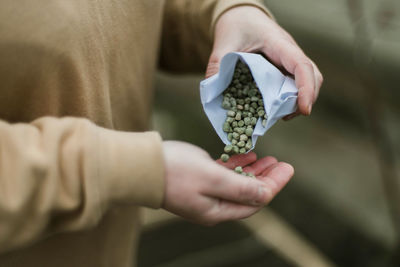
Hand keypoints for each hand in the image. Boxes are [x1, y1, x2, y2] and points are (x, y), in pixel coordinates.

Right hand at [162, 141, 293, 224]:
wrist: (142, 166)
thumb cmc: (175, 171)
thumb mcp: (212, 178)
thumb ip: (240, 188)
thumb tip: (266, 195)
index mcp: (217, 210)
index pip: (255, 201)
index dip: (274, 185)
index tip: (288, 168)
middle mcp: (213, 206)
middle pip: (248, 194)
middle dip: (267, 179)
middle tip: (281, 163)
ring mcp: (204, 194)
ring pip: (237, 184)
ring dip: (253, 171)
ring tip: (268, 158)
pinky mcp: (197, 182)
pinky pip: (224, 176)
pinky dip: (236, 166)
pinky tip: (245, 156)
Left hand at [206, 6, 322, 117]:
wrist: (241, 18)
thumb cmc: (236, 27)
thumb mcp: (223, 45)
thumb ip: (217, 66)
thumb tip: (213, 92)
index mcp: (278, 44)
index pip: (301, 65)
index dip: (306, 88)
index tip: (304, 109)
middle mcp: (290, 52)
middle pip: (313, 75)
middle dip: (307, 98)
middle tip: (287, 117)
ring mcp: (289, 60)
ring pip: (308, 80)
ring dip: (299, 100)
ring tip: (281, 116)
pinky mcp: (285, 68)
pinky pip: (295, 84)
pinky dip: (290, 98)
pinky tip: (276, 110)